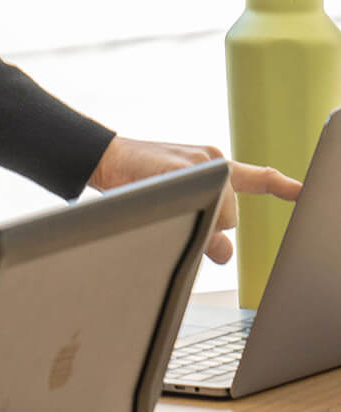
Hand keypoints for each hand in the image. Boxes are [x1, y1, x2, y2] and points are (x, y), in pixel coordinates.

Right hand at [89, 137, 302, 263]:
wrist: (106, 158)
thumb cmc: (137, 182)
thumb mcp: (176, 205)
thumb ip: (207, 228)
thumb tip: (224, 253)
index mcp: (213, 166)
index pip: (257, 178)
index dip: (284, 188)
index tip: (304, 194)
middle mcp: (213, 160)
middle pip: (232, 212)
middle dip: (211, 225)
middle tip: (181, 213)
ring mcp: (202, 161)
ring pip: (223, 212)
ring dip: (201, 220)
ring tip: (168, 203)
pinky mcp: (188, 164)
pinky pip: (205, 204)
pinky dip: (192, 209)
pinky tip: (171, 195)